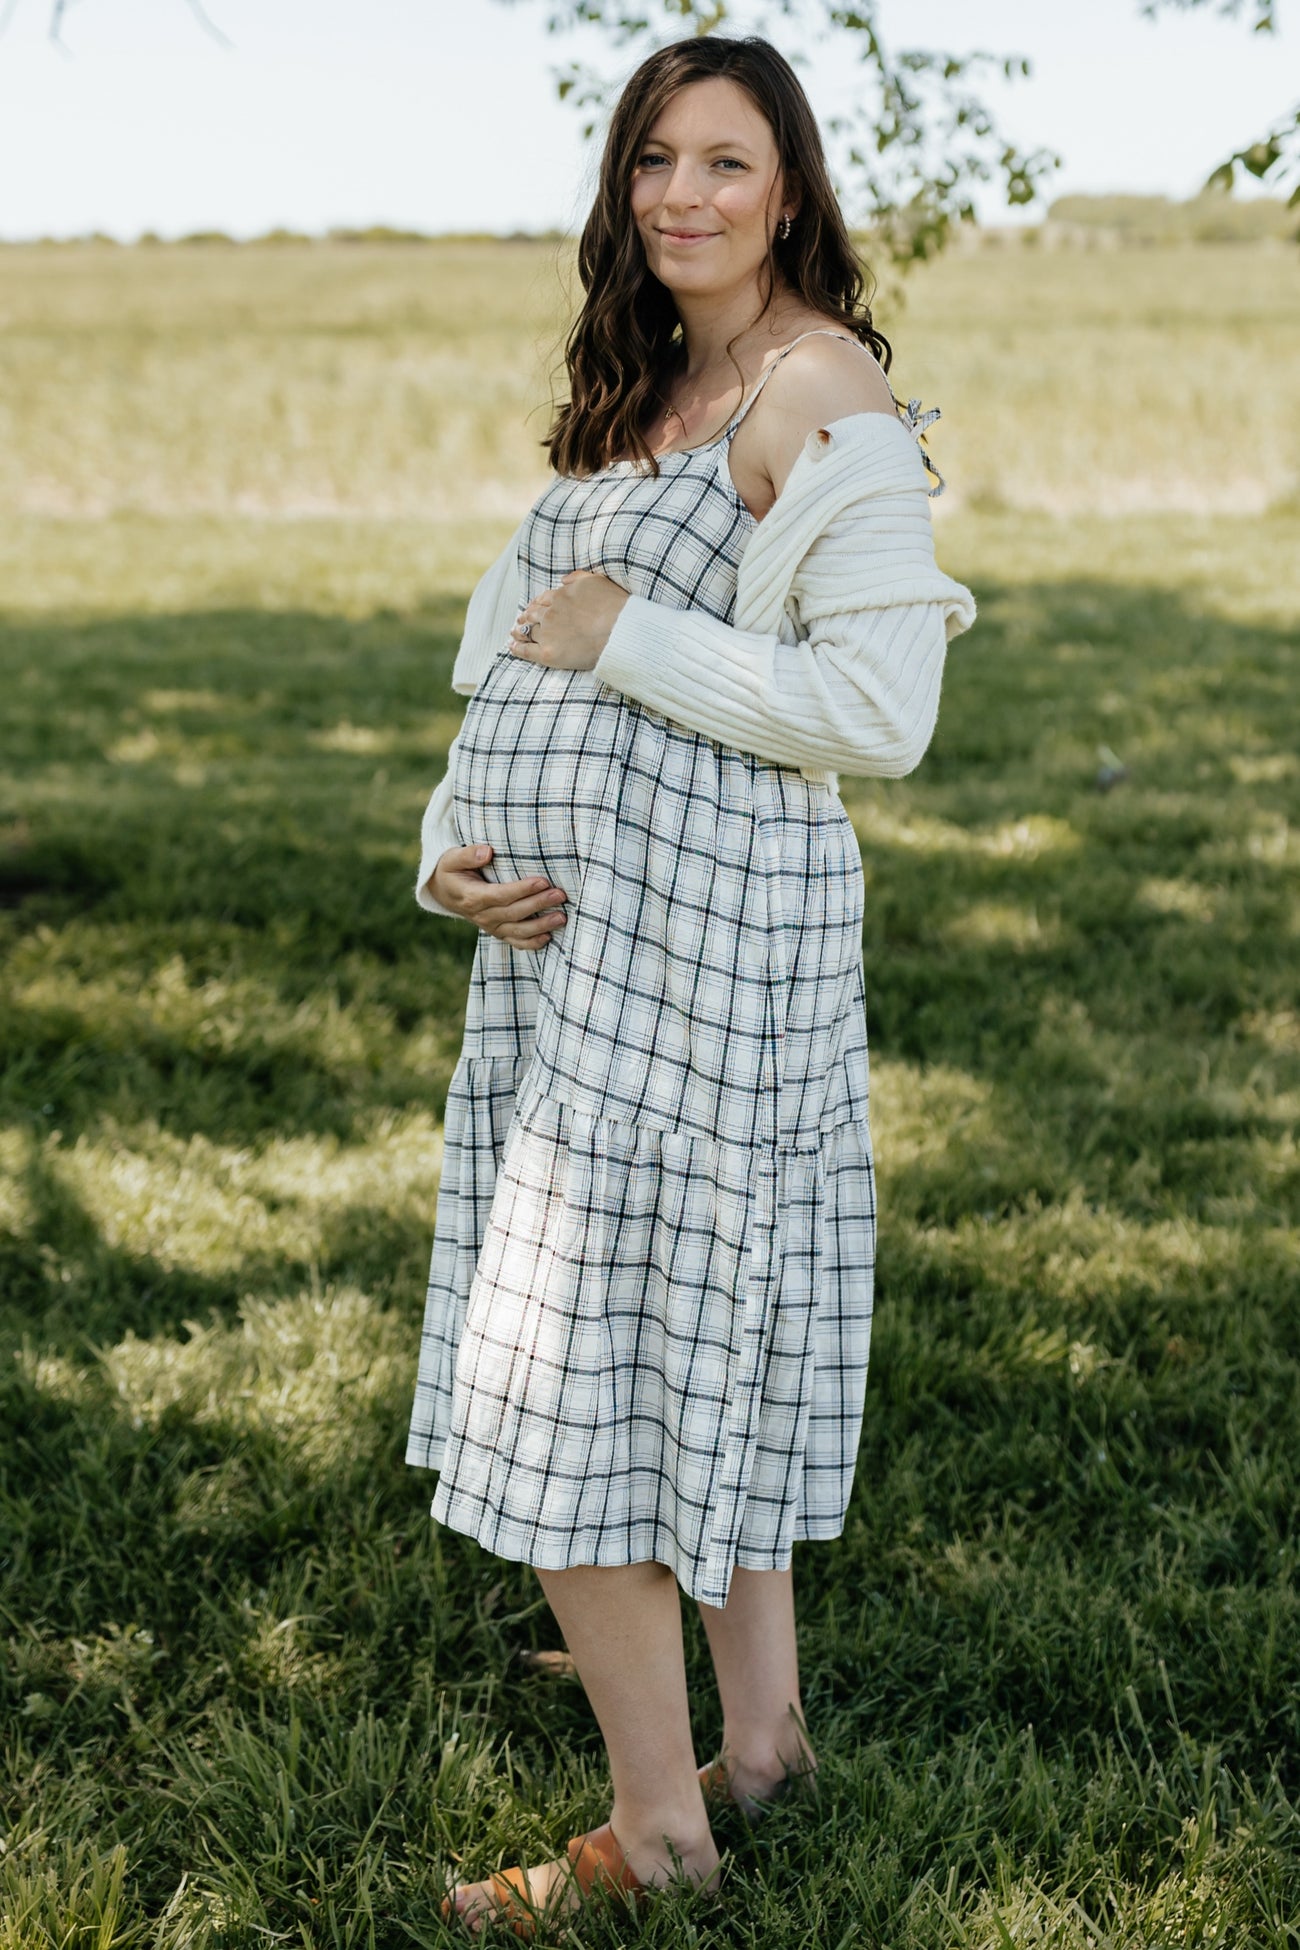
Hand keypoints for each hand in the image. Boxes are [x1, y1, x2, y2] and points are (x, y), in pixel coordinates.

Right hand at [426, 843, 567, 950]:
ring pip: (518, 930)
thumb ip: (468, 854)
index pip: (501, 895)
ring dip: (541, 926)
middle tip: (560, 895)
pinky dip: (532, 943)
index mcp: (472, 897)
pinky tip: (549, 937)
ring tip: (561, 917)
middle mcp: (481, 915)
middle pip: (514, 913)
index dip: (522, 890)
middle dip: (539, 904)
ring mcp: (490, 926)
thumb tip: (487, 852)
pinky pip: (515, 942)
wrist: (444, 892)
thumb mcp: (451, 858)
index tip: (542, 881)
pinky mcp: (497, 931)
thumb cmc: (451, 871)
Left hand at [508, 570, 628, 671]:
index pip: (545, 599)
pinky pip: (527, 651)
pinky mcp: (549, 653)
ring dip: (519, 631)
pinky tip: (512, 647)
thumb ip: (579, 578)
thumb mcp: (598, 581)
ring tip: (514, 633)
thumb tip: (562, 579)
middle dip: (526, 616)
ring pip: (529, 631)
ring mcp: (549, 632)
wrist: (620, 631)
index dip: (538, 603)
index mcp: (562, 595)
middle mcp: (552, 612)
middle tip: (521, 619)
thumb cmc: (615, 607)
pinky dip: (518, 649)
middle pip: (534, 614)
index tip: (534, 606)